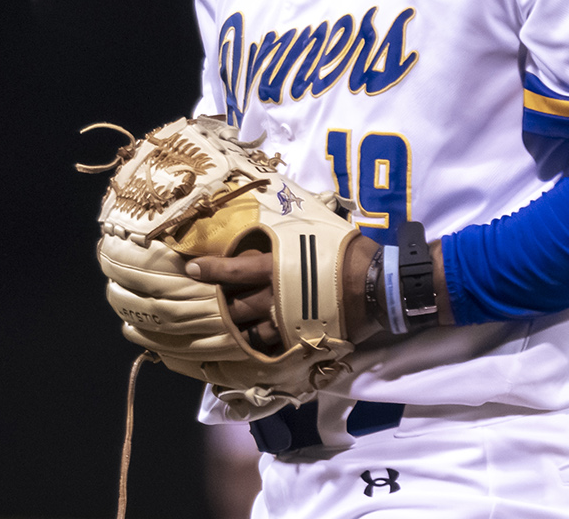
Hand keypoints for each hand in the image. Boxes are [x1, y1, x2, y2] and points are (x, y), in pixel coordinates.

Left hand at [186, 236, 392, 348]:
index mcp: (276, 267)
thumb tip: (282, 213)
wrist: (377, 286)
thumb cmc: (349, 252)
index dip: (211, 269)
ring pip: (248, 333)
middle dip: (213, 307)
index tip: (191, 269)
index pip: (234, 269)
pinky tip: (242, 354)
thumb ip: (293, 232)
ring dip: (231, 333)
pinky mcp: (299, 341)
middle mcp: (274, 297)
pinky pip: (270, 350)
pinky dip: (255, 351)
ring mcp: (285, 323)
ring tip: (212, 334)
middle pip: (234, 306)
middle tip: (191, 309)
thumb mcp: (318, 230)